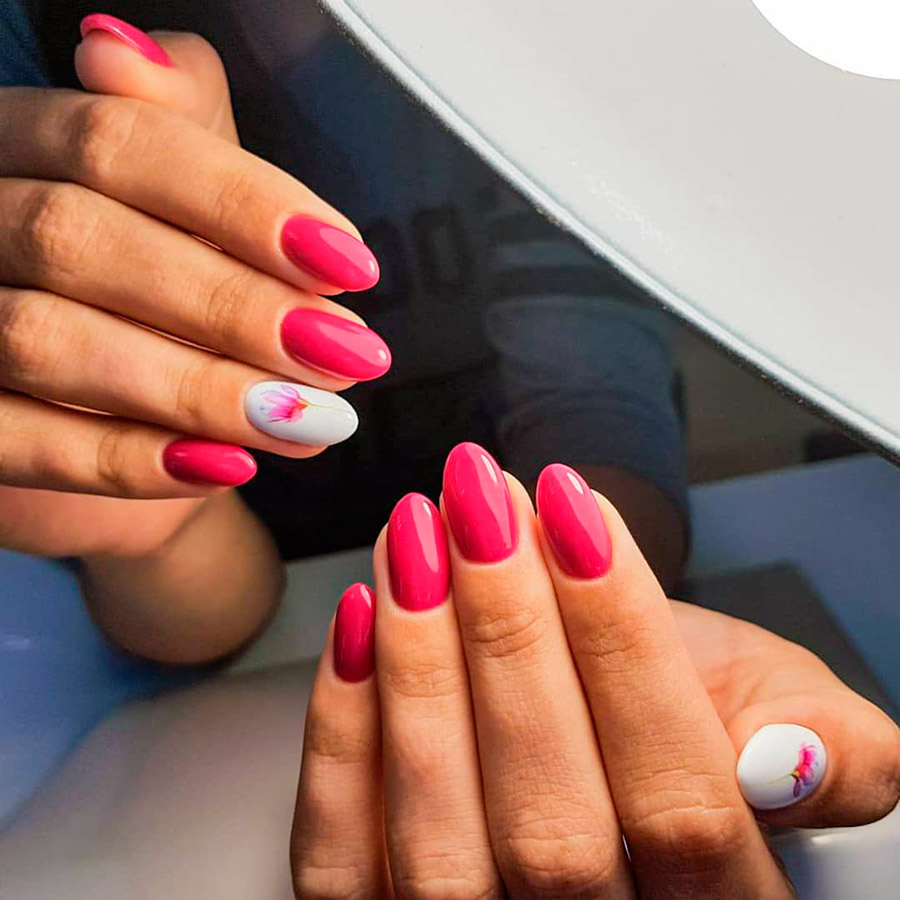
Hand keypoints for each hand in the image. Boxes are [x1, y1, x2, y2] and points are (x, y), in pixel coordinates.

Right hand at [0, 19, 387, 557]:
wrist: (107, 417)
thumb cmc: (151, 294)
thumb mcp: (178, 204)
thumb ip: (177, 132)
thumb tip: (130, 50)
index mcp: (22, 142)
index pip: (117, 140)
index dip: (240, 202)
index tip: (347, 263)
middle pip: (80, 239)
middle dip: (231, 304)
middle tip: (343, 354)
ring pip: (49, 341)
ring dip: (199, 388)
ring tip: (308, 420)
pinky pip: (20, 443)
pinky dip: (131, 460)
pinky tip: (225, 464)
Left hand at [291, 444, 899, 897]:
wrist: (607, 742)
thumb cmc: (697, 720)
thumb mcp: (790, 716)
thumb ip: (828, 746)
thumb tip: (790, 759)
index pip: (680, 799)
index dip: (622, 645)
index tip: (574, 514)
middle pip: (551, 824)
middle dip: (508, 638)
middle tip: (477, 504)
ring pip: (440, 846)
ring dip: (419, 668)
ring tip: (415, 536)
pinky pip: (342, 863)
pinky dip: (341, 739)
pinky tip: (359, 623)